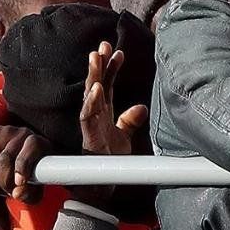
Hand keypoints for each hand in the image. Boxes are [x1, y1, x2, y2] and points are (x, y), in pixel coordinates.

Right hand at [0, 124, 51, 201]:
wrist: (14, 151)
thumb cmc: (29, 171)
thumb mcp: (34, 185)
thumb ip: (29, 193)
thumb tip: (16, 194)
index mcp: (36, 142)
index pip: (29, 150)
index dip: (22, 167)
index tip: (19, 183)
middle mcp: (19, 133)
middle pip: (5, 159)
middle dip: (4, 182)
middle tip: (7, 192)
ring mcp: (0, 132)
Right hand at [77, 42, 144, 158]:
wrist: (101, 185)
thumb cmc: (109, 159)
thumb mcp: (124, 137)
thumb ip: (129, 121)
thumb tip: (142, 107)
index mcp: (103, 112)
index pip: (106, 85)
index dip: (111, 68)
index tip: (119, 52)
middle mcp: (95, 115)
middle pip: (96, 84)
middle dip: (99, 64)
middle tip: (103, 44)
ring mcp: (91, 124)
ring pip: (89, 95)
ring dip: (92, 76)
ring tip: (96, 57)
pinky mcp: (89, 135)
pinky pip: (87, 116)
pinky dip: (91, 102)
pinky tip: (95, 88)